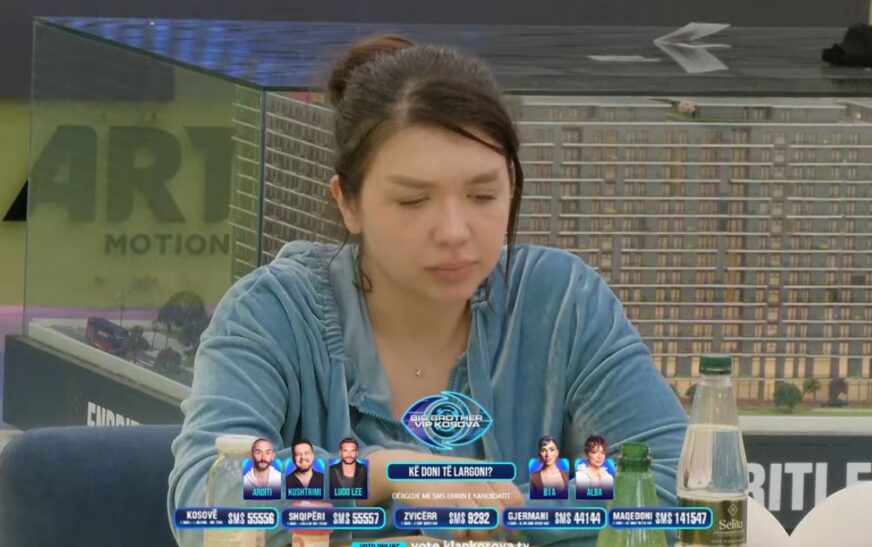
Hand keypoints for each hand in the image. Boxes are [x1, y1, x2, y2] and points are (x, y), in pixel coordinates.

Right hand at [364, 449, 524, 541]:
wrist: (406, 469)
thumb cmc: (442, 477)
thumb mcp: (470, 474)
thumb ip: (493, 491)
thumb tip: (514, 520)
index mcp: (485, 472)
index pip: (514, 498)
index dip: (514, 517)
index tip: (510, 528)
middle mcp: (475, 481)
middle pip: (499, 517)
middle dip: (493, 530)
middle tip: (480, 529)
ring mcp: (459, 492)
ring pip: (483, 527)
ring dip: (475, 534)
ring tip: (464, 527)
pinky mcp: (442, 505)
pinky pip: (460, 531)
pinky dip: (458, 534)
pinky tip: (450, 525)